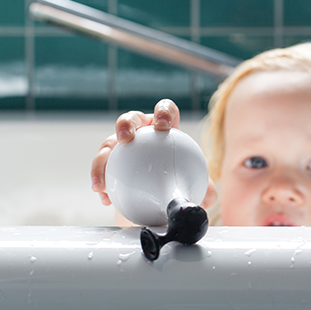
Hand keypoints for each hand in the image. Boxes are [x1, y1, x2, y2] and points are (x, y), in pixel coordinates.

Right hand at [90, 99, 216, 210]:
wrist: (158, 195)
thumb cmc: (178, 179)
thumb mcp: (194, 183)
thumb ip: (204, 188)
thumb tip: (209, 198)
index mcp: (163, 128)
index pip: (165, 110)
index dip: (163, 111)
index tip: (163, 125)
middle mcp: (140, 131)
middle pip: (130, 119)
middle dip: (126, 124)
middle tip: (126, 139)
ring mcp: (120, 145)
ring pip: (108, 144)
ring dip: (102, 159)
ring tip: (103, 179)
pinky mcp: (108, 162)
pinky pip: (101, 170)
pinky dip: (101, 183)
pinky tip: (105, 199)